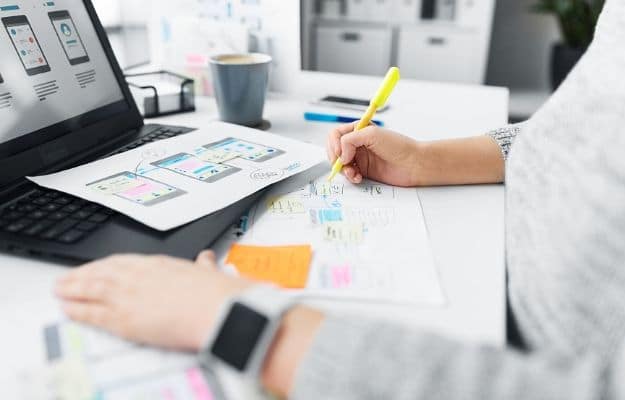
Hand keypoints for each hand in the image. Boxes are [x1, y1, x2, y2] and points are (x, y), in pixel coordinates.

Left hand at [55, 252, 252, 350]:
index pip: (123, 262)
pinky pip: (93, 312)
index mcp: (158, 264)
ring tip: (59, 290)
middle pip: (102, 272)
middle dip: (81, 275)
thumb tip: (207, 259)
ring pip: (91, 288)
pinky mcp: (123, 317)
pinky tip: (67, 309)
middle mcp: (138, 275)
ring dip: (72, 289)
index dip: (105, 265)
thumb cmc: (216, 293)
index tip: (96, 268)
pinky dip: (77, 310)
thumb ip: (203, 267)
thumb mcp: (209, 273)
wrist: (216, 307)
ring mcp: (128, 295)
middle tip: (67, 278)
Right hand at [326, 122, 421, 186]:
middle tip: (343, 164)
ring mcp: (360, 158)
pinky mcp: (364, 171)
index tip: (341, 153)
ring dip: (343, 169)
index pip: (336, 134)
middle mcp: (358, 143)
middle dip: (335, 158)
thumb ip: (350, 140)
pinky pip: (349, 174)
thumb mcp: (372, 134)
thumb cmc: (399, 146)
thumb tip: (341, 154)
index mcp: (359, 130)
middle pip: (335, 149)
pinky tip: (358, 177)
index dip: (334, 144)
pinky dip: (350, 176)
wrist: (414, 164)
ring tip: (352, 173)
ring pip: (340, 163)